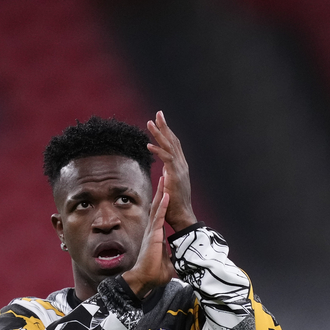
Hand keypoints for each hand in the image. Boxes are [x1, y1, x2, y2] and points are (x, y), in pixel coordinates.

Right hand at [122, 176, 174, 297]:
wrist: (145, 279)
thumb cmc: (153, 274)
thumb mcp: (167, 263)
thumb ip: (170, 257)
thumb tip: (177, 260)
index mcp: (155, 236)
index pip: (159, 215)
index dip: (161, 203)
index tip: (164, 191)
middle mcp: (152, 231)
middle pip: (156, 207)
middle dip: (160, 192)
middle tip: (163, 177)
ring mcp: (152, 232)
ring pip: (156, 208)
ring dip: (161, 193)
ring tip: (163, 178)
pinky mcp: (154, 235)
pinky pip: (159, 217)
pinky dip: (163, 206)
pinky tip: (165, 195)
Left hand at [147, 111, 196, 231]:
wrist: (182, 215)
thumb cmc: (174, 205)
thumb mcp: (170, 186)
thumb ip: (167, 176)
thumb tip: (163, 171)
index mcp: (180, 167)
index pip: (174, 145)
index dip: (167, 133)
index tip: (160, 122)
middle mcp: (181, 165)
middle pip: (173, 141)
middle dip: (165, 126)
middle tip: (158, 113)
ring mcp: (179, 169)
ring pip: (169, 146)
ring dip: (159, 134)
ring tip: (150, 123)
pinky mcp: (175, 175)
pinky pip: (166, 159)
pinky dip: (157, 151)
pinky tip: (148, 146)